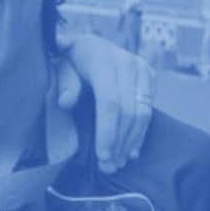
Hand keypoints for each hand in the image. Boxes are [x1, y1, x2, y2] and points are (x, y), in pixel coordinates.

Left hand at [57, 33, 154, 173]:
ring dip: (130, 142)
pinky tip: (131, 151)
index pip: (109, 102)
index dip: (107, 131)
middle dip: (119, 142)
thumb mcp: (59, 66)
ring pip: (142, 113)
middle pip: (128, 111)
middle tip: (108, 167)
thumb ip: (63, 82)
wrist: (89, 43)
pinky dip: (140, 133)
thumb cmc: (69, 60)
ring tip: (118, 163)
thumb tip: (65, 102)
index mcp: (102, 59)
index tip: (102, 155)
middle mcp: (127, 63)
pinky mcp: (150, 77)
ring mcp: (142, 69)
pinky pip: (149, 110)